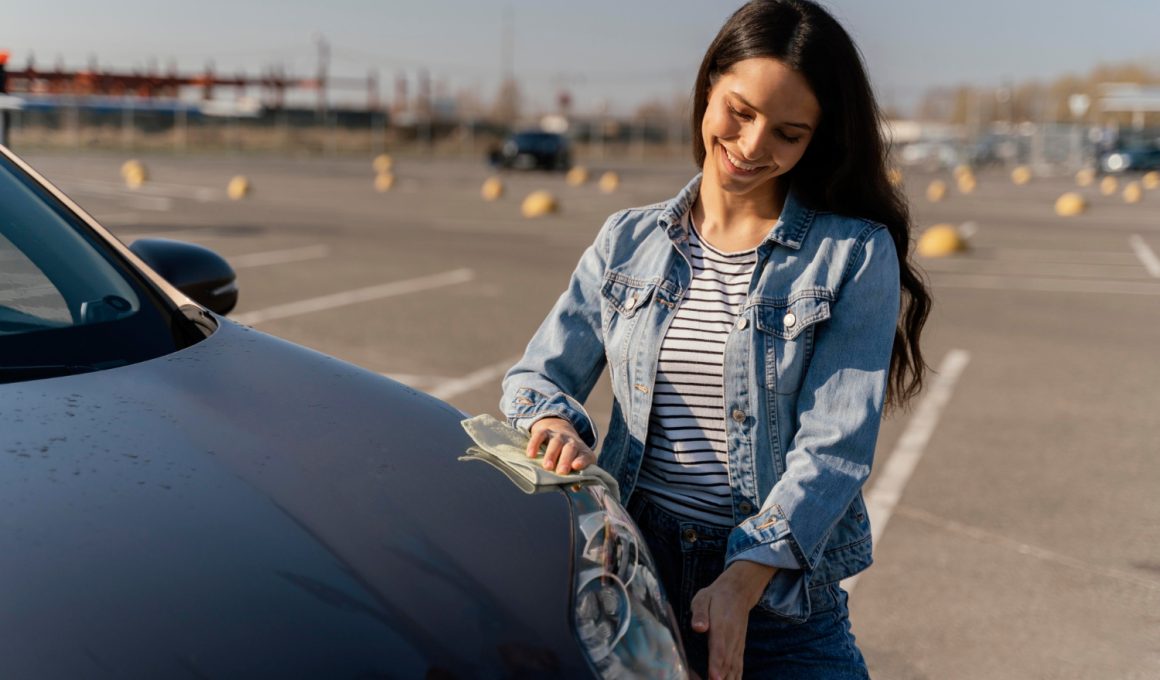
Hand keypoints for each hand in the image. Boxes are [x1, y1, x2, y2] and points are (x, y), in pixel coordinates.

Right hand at [526, 417, 596, 474]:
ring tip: (547, 467)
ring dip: (551, 454)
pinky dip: (535, 444)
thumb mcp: (576, 465)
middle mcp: (572, 442)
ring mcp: (558, 436)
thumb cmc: (569, 456)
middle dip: (565, 460)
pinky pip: (540, 435)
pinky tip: (531, 455)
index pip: (585, 456)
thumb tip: (575, 488)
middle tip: (561, 472)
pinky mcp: (545, 432)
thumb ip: (576, 478)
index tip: (576, 466)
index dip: (582, 461)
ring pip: (556, 442)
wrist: (561, 431)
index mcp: (582, 452)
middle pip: (570, 448)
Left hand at [689, 561, 776, 679]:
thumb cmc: (716, 596)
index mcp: (721, 626)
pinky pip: (739, 664)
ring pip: (734, 666)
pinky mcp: (740, 646)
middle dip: (721, 678)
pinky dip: (737, 675)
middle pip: (727, 662)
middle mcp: (732, 637)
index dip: (716, 663)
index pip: (718, 648)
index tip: (714, 677)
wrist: (739, 591)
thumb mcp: (703, 597)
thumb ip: (700, 613)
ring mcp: (737, 643)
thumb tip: (698, 627)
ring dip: (729, 679)